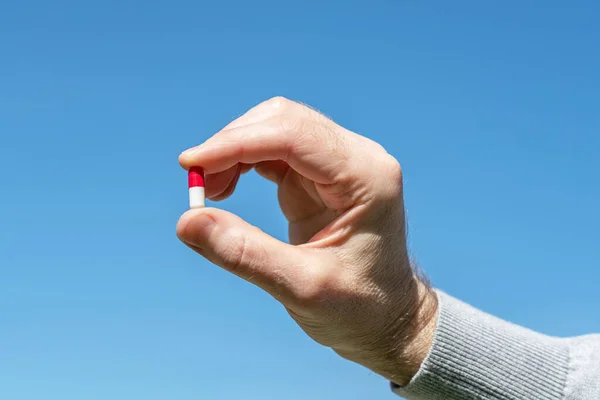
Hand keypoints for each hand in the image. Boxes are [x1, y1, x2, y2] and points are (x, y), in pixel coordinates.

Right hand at [176, 97, 437, 385]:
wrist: (388, 318)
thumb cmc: (359, 309)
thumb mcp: (302, 288)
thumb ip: (245, 254)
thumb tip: (188, 220)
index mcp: (366, 177)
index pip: (294, 135)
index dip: (237, 143)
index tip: (190, 165)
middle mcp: (357, 158)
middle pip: (284, 120)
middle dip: (233, 143)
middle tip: (196, 184)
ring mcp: (340, 163)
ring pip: (276, 129)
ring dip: (235, 150)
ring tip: (208, 191)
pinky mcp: (321, 174)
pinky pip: (275, 151)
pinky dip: (244, 161)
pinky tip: (226, 188)